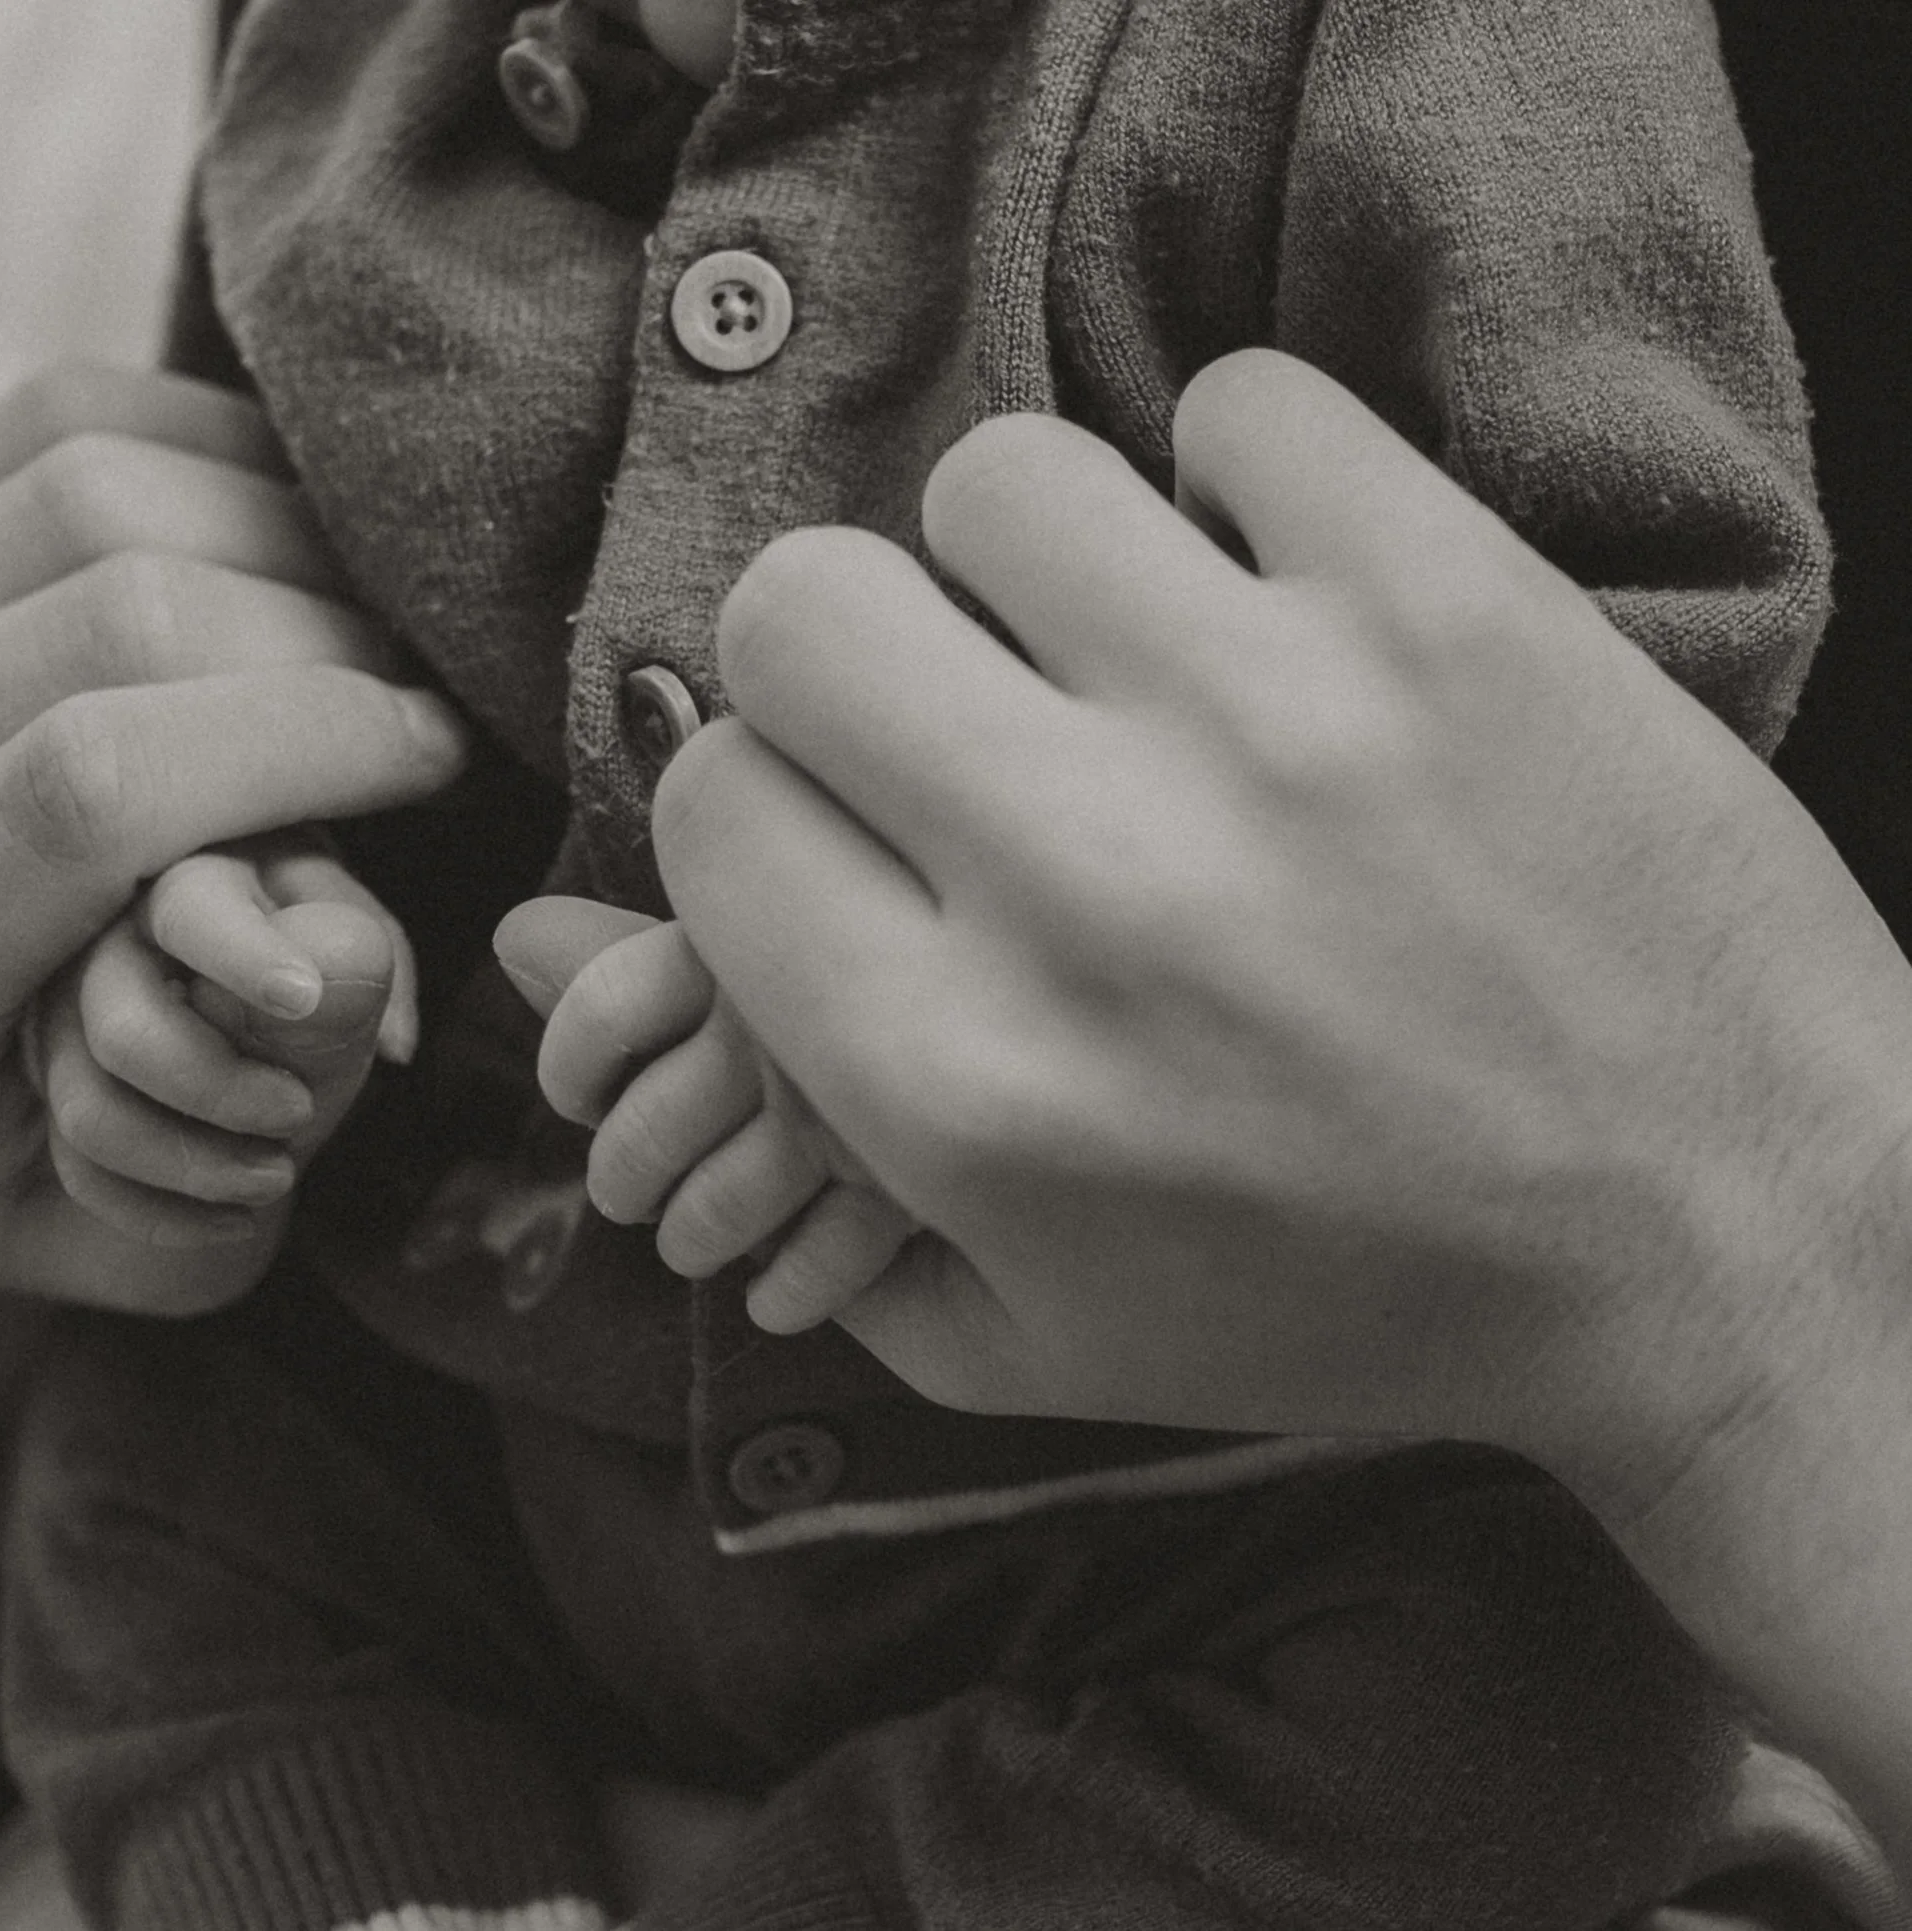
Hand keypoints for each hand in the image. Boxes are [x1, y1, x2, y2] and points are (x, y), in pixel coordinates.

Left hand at [0, 366, 468, 1311]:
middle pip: (99, 612)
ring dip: (285, 539)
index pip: (87, 785)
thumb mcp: (181, 1214)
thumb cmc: (65, 1186)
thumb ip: (265, 1090)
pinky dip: (214, 458)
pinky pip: (53, 426)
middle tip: (424, 703)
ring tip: (370, 638)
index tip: (435, 752)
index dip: (305, 738)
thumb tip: (338, 935)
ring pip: (83, 490)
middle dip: (320, 640)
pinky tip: (296, 548)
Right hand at [37, 833, 406, 1245]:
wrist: (267, 1050)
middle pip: (123, 1029)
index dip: (244, 955)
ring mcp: (63, 1018)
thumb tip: (386, 1028)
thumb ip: (355, 975)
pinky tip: (231, 1217)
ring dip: (196, 1164)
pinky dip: (162, 1213)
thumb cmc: (317, 981)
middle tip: (300, 1111)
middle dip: (218, 1090)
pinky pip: (79, 1171)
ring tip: (275, 1175)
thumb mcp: (349, 961)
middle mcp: (105, 942)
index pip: (193, 905)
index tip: (302, 999)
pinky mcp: (50, 1092)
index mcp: (196, 877)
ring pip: (90, 1109)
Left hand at [497, 896, 915, 1330]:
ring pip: (714, 1209)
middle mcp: (792, 1018)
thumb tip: (510, 940)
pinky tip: (776, 1288)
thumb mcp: (773, 919)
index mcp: (747, 930)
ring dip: (694, 1233)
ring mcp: (855, 1107)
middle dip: (626, 1172)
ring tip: (692, 1238)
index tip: (582, 1087)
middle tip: (630, 1183)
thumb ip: (641, 937)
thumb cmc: (912, 929)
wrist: (1074, 961)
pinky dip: (784, 1287)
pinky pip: (811, 1265)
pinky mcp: (922, 1182)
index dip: (574, 1062)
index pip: (601, 1010)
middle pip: (645, 1129)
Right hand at [652, 349, 1911, 1519]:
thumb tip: (588, 988)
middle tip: (958, 721)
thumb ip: (798, 1202)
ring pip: (1003, 485)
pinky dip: (1244, 488)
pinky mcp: (1452, 608)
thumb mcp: (1038, 1337)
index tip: (851, 828)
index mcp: (960, 1081)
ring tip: (1126, 654)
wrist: (1726, 1238)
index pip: (711, 809)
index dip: (763, 805)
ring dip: (1035, 566)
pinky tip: (1283, 600)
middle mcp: (1088, 889)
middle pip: (801, 613)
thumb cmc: (1354, 1300)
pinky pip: (1245, 413)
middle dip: (845, 664)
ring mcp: (1275, 727)